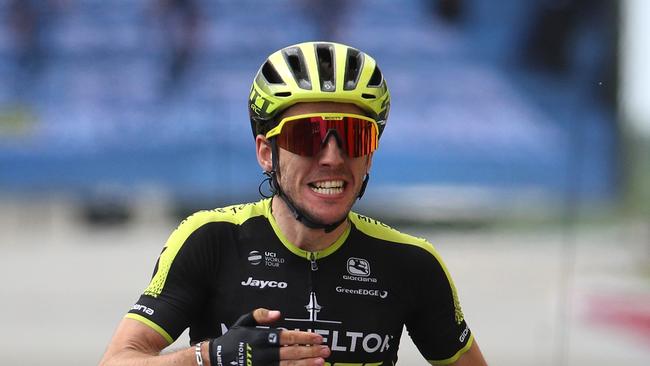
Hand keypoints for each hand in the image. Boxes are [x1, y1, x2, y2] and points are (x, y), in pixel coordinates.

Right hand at [209, 308, 329, 365]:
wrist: (217, 359)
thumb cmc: (233, 338)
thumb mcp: (244, 321)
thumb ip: (261, 315)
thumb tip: (278, 314)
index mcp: (261, 338)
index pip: (287, 338)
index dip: (304, 337)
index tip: (318, 337)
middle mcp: (263, 353)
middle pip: (291, 353)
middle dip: (310, 352)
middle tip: (326, 350)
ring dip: (306, 364)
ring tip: (320, 362)